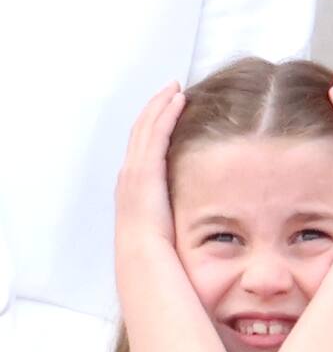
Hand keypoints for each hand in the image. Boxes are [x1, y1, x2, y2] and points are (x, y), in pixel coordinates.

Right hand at [114, 81, 185, 260]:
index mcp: (132, 192)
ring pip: (147, 127)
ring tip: (175, 88)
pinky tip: (178, 99)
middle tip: (169, 90)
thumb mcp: (159, 234)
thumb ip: (167, 222)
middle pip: (140, 132)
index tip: (165, 113)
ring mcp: (136, 171)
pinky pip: (156, 133)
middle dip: (154, 109)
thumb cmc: (153, 256)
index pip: (141, 152)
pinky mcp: (146, 170)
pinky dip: (166, 113)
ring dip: (160, 105)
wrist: (144, 262)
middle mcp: (129, 176)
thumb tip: (183, 225)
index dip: (152, 129)